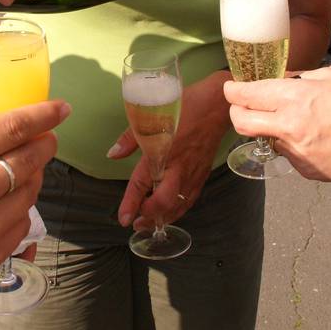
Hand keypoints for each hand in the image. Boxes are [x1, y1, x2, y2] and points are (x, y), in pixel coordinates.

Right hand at [0, 98, 68, 297]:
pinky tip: (4, 202)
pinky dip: (20, 208)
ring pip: (31, 192)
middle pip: (29, 159)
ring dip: (34, 175)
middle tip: (47, 136)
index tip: (60, 107)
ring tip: (21, 168)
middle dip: (45, 143)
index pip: (10, 129)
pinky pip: (23, 223)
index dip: (42, 114)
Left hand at [109, 73, 231, 227]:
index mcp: (162, 152)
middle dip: (149, 216)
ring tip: (150, 223)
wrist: (218, 106)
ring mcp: (193, 173)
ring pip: (179, 205)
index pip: (142, 183)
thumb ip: (130, 138)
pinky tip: (172, 211)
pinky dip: (180, 210)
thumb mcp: (152, 116)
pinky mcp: (203, 174)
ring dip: (164, 217)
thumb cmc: (185, 106)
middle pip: (163, 202)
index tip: (123, 218)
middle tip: (137, 223)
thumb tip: (113, 154)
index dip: (131, 203)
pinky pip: (191, 199)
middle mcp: (178, 167)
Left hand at [224, 68, 330, 181]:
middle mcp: (289, 128)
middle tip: (244, 106)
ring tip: (300, 121)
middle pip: (241, 123)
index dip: (232, 90)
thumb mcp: (330, 77)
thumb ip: (297, 80)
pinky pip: (290, 155)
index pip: (245, 96)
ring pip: (268, 139)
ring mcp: (297, 153)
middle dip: (236, 112)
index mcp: (293, 99)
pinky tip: (318, 138)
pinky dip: (295, 145)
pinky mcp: (307, 170)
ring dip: (273, 129)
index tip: (231, 87)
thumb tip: (278, 82)